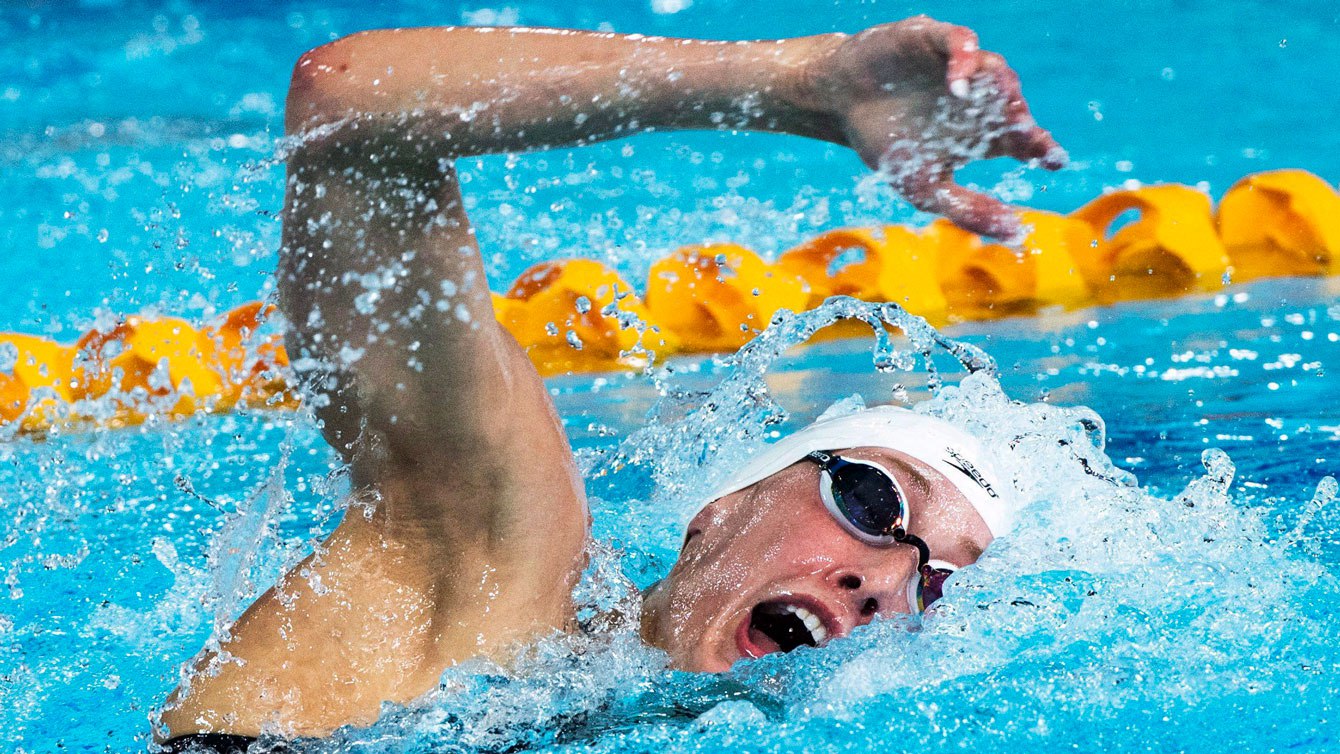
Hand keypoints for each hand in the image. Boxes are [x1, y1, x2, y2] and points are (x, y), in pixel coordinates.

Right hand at [798, 17, 1065, 238]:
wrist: (839, 105)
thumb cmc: (885, 144)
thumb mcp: (924, 188)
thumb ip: (967, 210)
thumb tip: (1014, 233)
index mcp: (983, 133)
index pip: (1025, 140)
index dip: (1043, 148)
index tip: (1054, 160)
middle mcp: (979, 98)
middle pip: (1014, 105)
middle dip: (1023, 120)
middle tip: (1027, 137)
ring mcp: (960, 67)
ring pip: (995, 70)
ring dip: (1001, 90)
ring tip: (998, 111)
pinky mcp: (935, 39)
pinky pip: (961, 41)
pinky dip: (965, 60)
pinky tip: (957, 84)